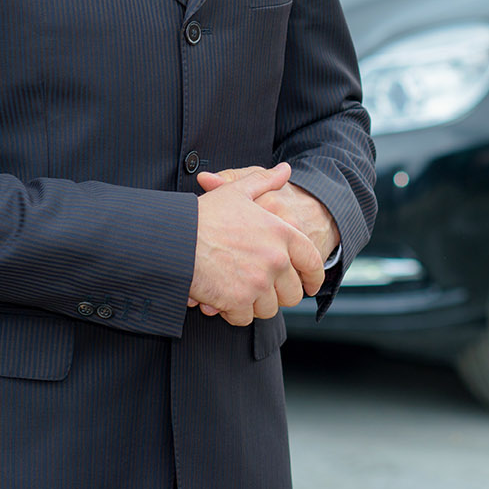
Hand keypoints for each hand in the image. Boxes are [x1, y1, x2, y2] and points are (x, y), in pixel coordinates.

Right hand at [188, 163, 324, 325]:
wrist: (174, 240)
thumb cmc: (204, 215)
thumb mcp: (236, 191)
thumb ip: (264, 181)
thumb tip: (285, 170)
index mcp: (281, 233)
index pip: (312, 262)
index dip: (314, 277)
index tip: (311, 286)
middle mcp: (276, 259)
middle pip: (292, 293)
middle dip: (279, 295)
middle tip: (263, 291)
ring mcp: (258, 282)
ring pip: (269, 308)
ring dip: (255, 304)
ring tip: (238, 291)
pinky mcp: (238, 301)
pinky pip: (245, 318)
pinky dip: (234, 313)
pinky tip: (223, 300)